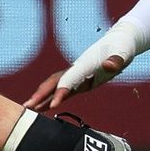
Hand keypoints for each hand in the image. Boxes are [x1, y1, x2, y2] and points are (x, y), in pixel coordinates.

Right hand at [23, 23, 137, 111]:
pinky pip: (64, 91)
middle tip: (27, 107)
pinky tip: (45, 107)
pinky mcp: (82, 81)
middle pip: (54, 82)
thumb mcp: (122, 53)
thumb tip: (108, 66)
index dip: (60, 92)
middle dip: (40, 94)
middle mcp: (76, 70)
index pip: (68, 80)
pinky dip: (53, 99)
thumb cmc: (122, 47)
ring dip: (42, 97)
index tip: (52, 105)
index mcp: (84, 64)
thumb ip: (115, 60)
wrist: (121, 41)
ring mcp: (77, 75)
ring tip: (29, 109)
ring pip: (55, 87)